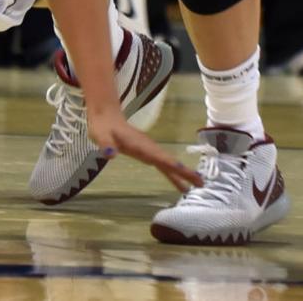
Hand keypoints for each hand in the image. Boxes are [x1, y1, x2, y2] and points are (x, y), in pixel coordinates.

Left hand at [87, 105, 202, 192]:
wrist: (105, 115)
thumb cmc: (102, 126)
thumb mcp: (100, 135)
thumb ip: (106, 144)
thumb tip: (110, 154)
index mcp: (141, 145)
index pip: (162, 158)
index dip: (177, 168)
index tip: (191, 175)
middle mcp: (148, 148)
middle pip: (170, 161)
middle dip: (186, 172)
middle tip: (202, 184)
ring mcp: (148, 149)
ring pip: (167, 164)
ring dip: (181, 174)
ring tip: (194, 187)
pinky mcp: (145, 152)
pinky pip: (161, 164)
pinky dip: (171, 173)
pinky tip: (177, 182)